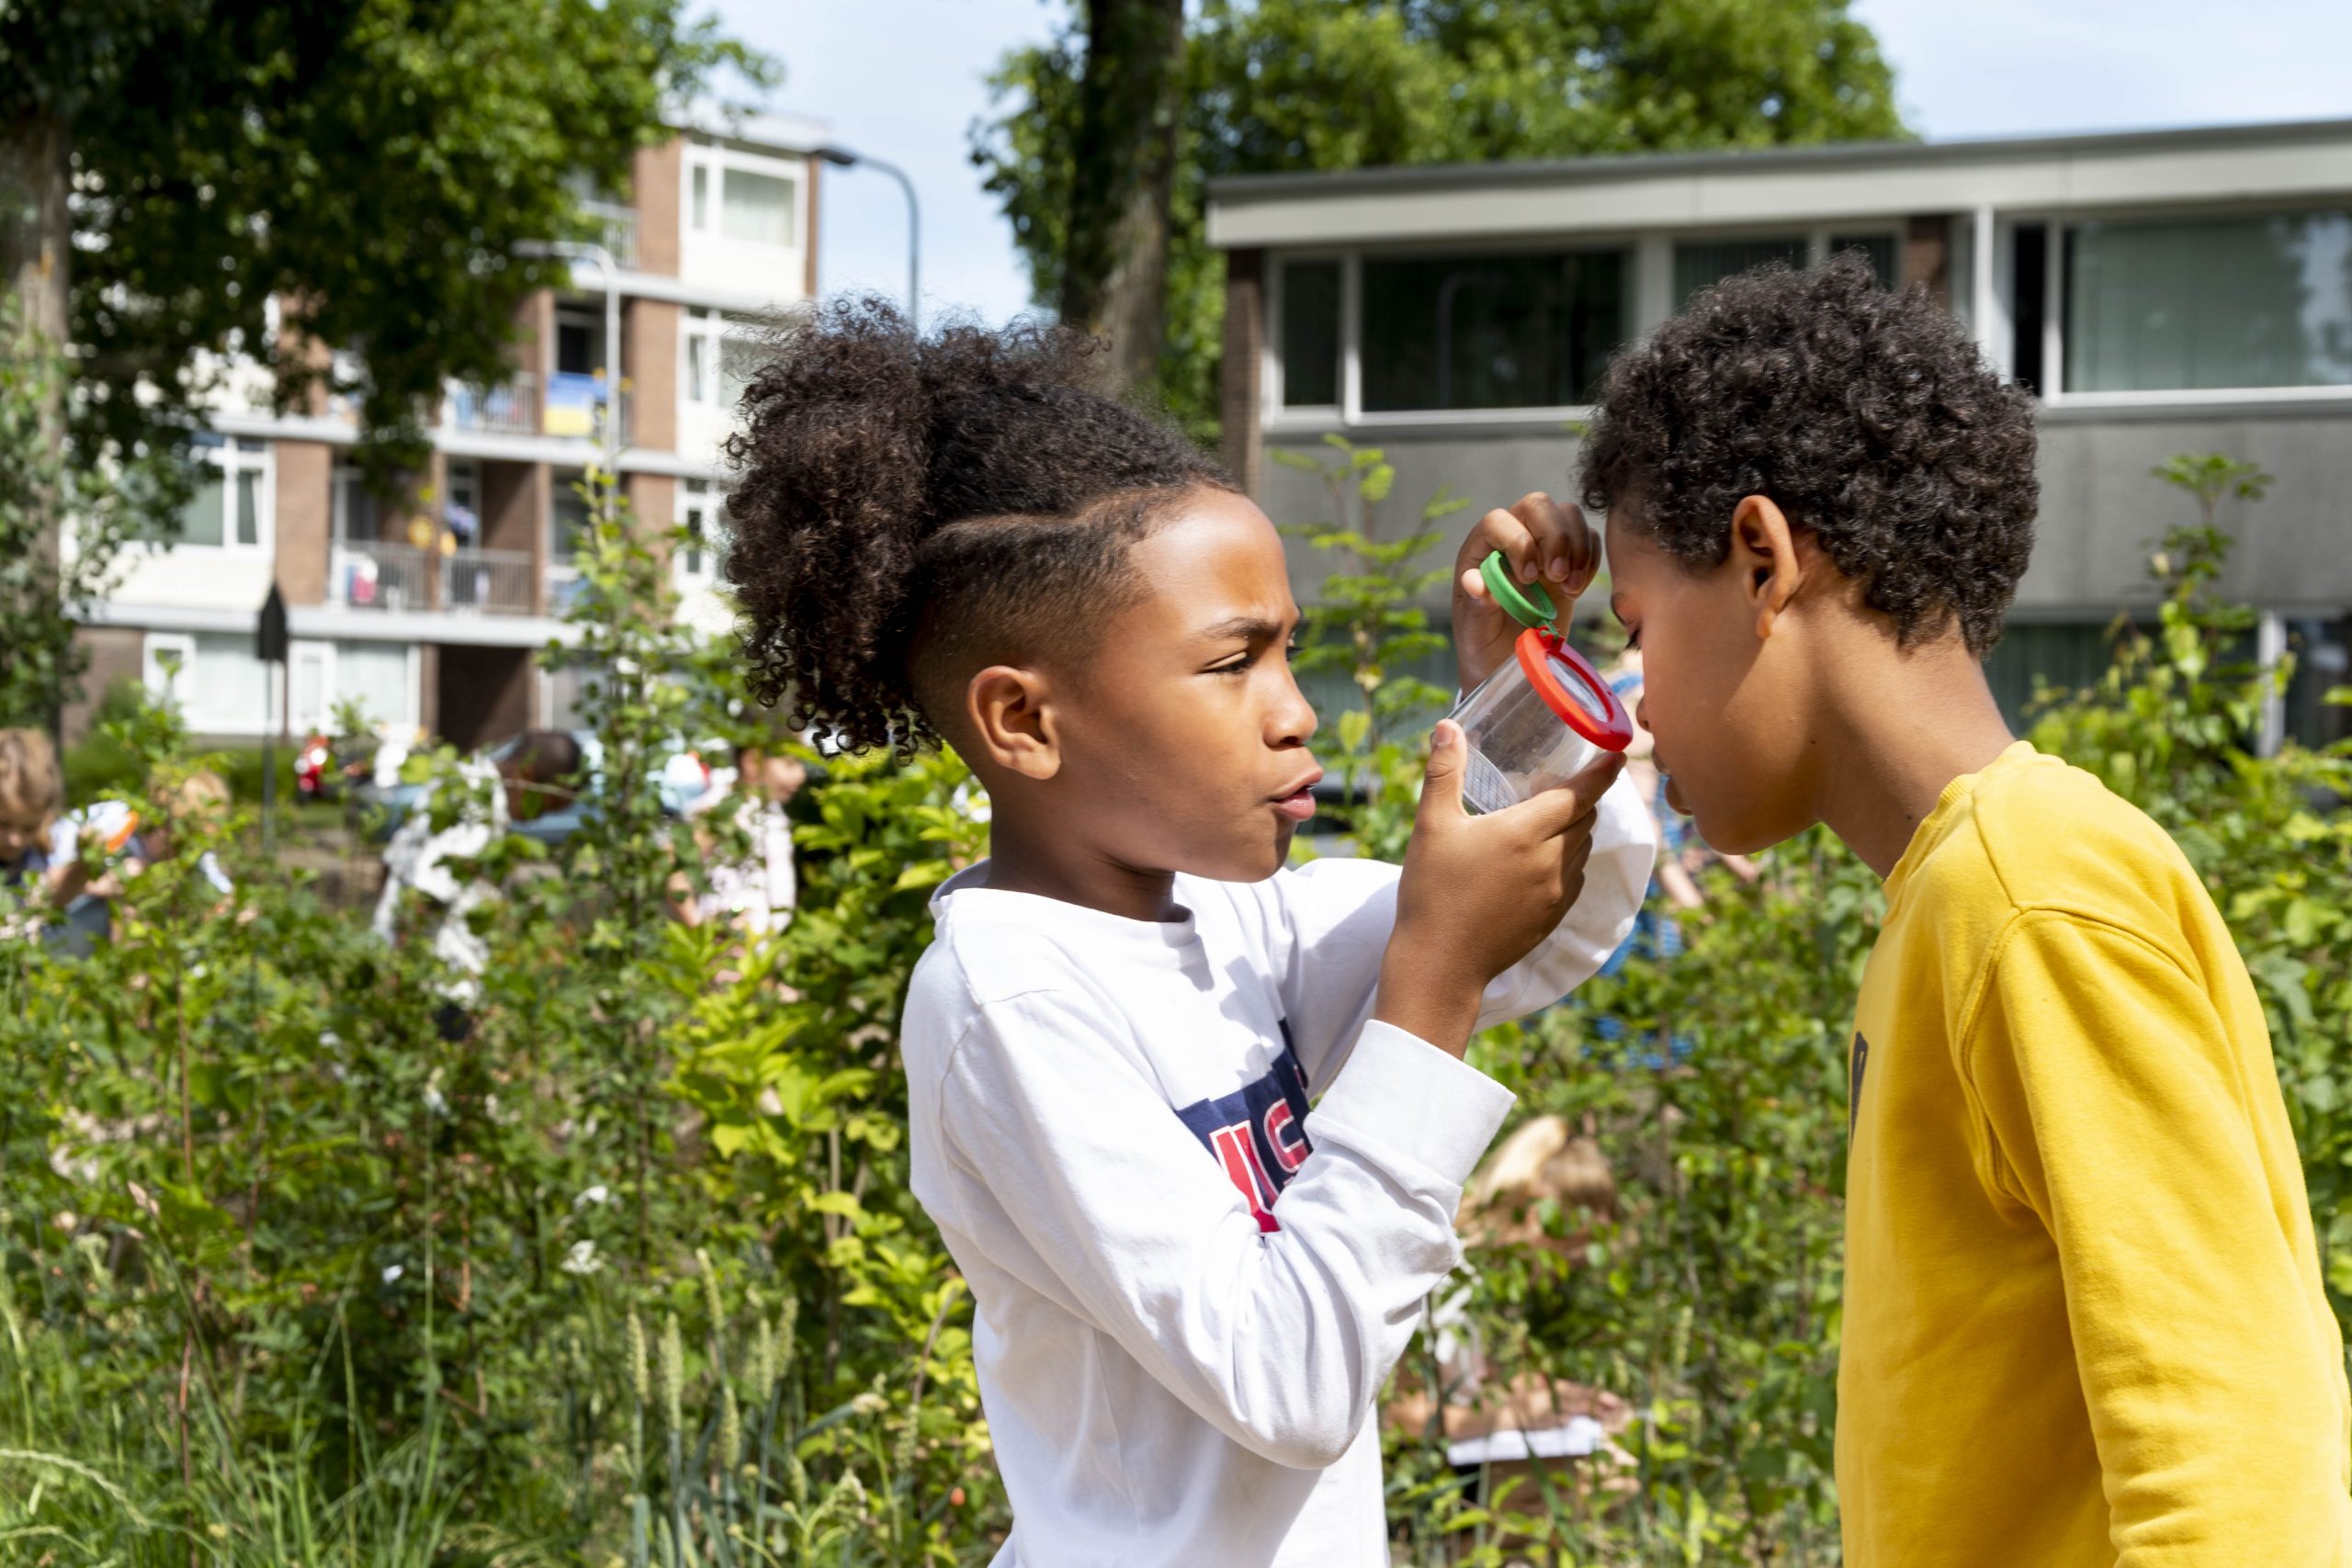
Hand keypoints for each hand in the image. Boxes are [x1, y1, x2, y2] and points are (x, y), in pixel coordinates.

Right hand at [1374, 720, 1624, 1055]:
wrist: (1441, 965)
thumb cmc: (1432, 891)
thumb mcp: (1431, 826)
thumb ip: (1444, 772)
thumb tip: (1447, 726)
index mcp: (1525, 832)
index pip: (1580, 794)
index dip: (1604, 772)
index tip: (1620, 752)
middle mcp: (1550, 861)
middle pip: (1586, 818)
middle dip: (1585, 797)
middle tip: (1572, 782)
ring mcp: (1555, 892)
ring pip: (1582, 848)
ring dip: (1577, 829)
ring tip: (1554, 819)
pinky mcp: (1552, 918)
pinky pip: (1574, 878)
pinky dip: (1569, 860)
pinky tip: (1544, 861)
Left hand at [1453, 493, 1599, 692]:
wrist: (1509, 663)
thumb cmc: (1484, 646)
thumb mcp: (1475, 633)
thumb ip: (1476, 607)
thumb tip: (1475, 582)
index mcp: (1479, 551)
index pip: (1498, 521)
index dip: (1518, 542)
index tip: (1530, 578)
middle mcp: (1511, 538)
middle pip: (1538, 505)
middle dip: (1555, 537)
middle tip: (1558, 577)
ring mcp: (1541, 546)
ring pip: (1568, 515)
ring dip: (1578, 548)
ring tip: (1571, 588)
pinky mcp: (1567, 559)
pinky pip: (1589, 537)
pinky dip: (1591, 559)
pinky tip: (1576, 590)